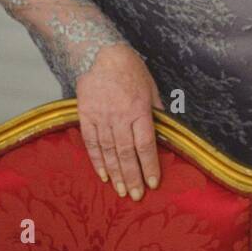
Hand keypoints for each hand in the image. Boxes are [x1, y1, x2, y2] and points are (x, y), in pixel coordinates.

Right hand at [75, 43, 164, 200]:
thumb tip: (166, 132)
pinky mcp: (85, 116)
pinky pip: (91, 143)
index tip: (154, 182)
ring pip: (109, 152)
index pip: (146, 144)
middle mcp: (120, 117)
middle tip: (136, 196)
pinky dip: (97, 161)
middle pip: (127, 153)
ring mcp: (101, 117)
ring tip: (121, 191)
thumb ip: (157, 111)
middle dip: (133, 177)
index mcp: (139, 110)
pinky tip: (104, 175)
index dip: (150, 165)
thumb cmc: (131, 71)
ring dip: (116, 174)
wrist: (101, 55)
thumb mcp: (151, 88)